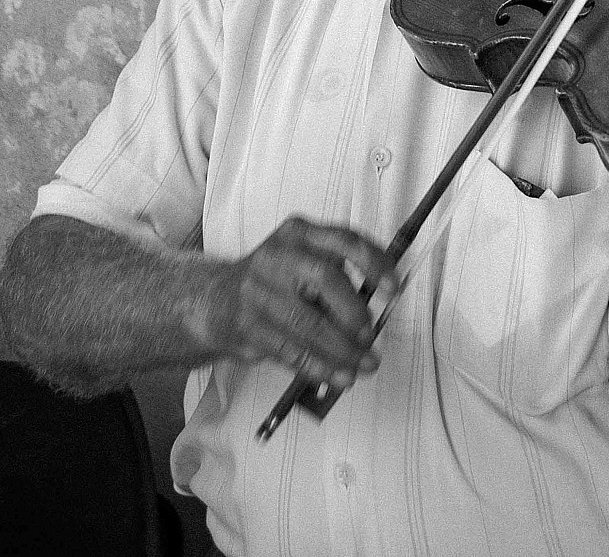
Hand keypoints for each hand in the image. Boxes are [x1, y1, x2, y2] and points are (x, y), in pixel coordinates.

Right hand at [189, 215, 397, 389]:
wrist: (215, 300)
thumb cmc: (275, 280)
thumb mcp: (302, 260)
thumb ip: (337, 274)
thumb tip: (380, 307)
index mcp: (298, 233)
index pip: (343, 239)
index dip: (374, 263)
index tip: (393, 288)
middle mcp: (277, 256)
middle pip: (325, 278)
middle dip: (354, 311)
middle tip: (370, 336)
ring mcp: (258, 290)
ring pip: (308, 323)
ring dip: (342, 350)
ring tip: (364, 365)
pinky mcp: (248, 326)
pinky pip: (291, 350)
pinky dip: (320, 367)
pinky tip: (338, 375)